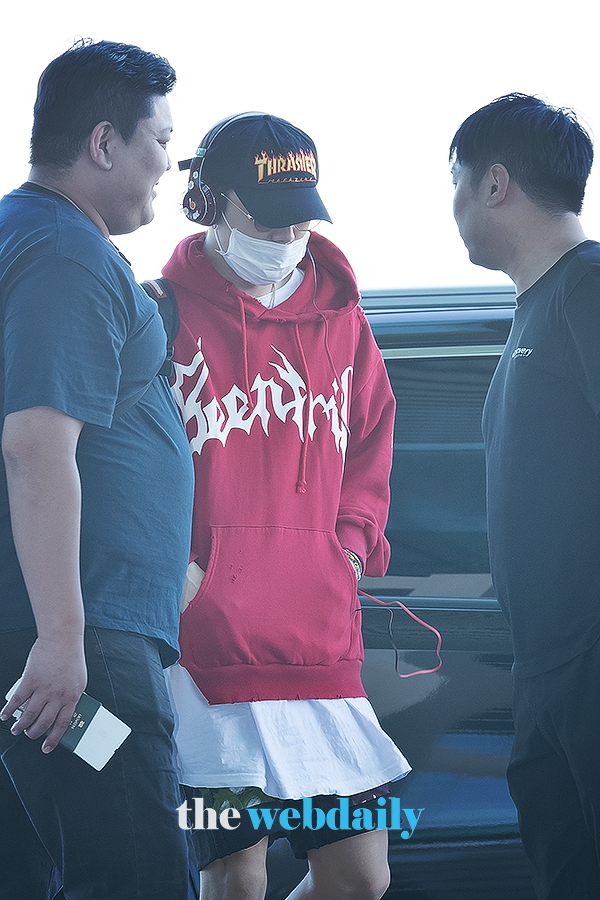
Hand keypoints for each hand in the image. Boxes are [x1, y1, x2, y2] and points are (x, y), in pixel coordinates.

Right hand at [1, 635, 86, 752]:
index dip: (53, 738)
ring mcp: (43, 689)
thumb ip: (71, 696)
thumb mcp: (79, 680)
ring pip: (30, 715)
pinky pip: (17, 700)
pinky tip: (4, 715)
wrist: (62, 639)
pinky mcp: (30, 680)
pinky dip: (9, 710)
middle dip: (34, 733)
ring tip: (16, 729)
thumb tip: (63, 711)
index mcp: (72, 697)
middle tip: (29, 735)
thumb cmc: (71, 657)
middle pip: (44, 722)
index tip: (46, 747)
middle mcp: (58, 696)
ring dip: (21, 725)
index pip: (63, 724)